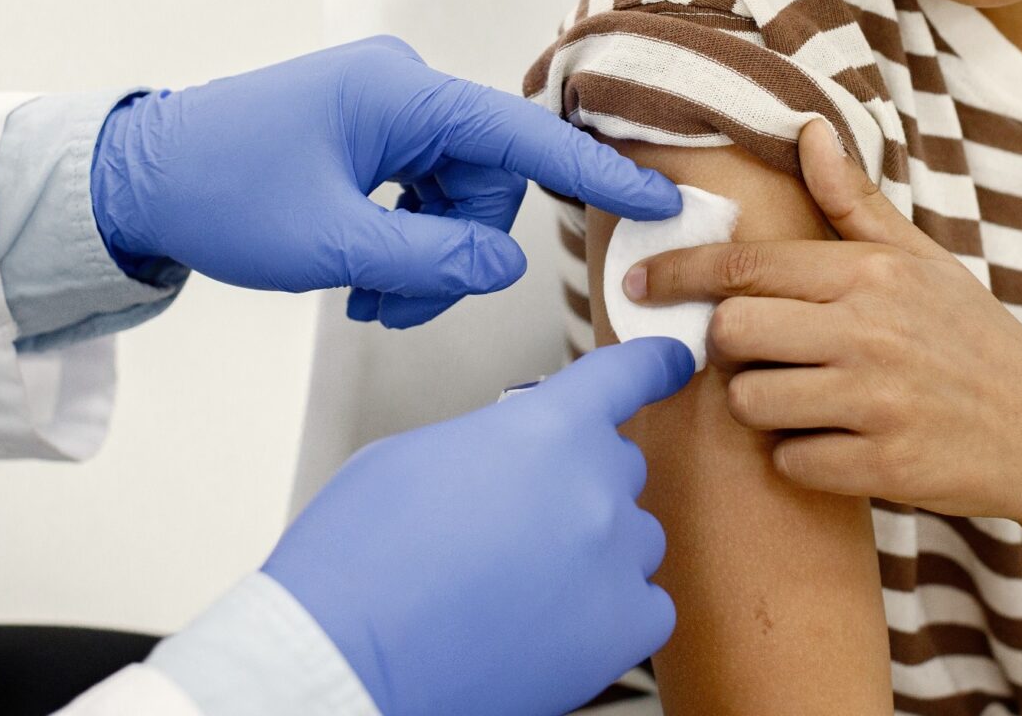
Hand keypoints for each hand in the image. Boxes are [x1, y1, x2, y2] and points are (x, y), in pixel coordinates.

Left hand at [91, 35, 681, 326]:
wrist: (136, 178)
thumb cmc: (219, 194)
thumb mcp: (331, 245)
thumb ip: (430, 262)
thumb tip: (502, 270)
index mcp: (400, 92)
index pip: (523, 134)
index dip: (594, 174)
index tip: (658, 197)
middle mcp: (400, 86)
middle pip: (483, 180)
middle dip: (455, 252)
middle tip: (399, 303)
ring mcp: (381, 106)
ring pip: (452, 194)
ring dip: (424, 256)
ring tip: (370, 299)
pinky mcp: (363, 129)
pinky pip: (417, 188)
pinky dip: (402, 238)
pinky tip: (364, 277)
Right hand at [264, 337, 693, 715]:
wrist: (347, 660)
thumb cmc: (361, 561)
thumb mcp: (417, 454)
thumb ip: (492, 440)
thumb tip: (512, 458)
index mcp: (545, 428)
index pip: (626, 375)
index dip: (654, 364)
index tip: (674, 362)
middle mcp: (593, 488)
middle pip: (618, 467)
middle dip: (576, 483)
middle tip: (516, 522)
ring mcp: (614, 561)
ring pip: (633, 539)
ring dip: (593, 550)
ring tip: (524, 582)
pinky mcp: (620, 631)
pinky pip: (646, 606)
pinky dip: (611, 611)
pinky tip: (555, 620)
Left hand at [628, 121, 1021, 528]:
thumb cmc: (969, 336)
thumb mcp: (920, 258)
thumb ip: (852, 200)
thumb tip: (808, 129)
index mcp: (869, 272)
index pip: (744, 266)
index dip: (677, 273)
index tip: (639, 282)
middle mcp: (869, 330)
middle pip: (730, 332)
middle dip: (727, 347)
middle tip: (758, 353)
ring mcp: (877, 400)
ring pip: (750, 401)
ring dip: (761, 406)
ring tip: (804, 399)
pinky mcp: (884, 465)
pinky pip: (790, 461)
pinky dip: (800, 458)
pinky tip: (837, 443)